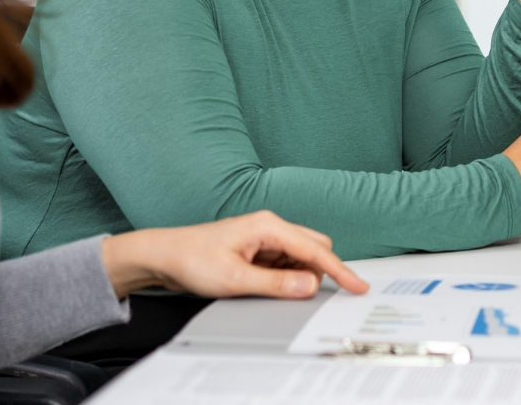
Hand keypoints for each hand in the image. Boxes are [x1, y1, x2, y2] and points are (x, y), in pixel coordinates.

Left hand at [100, 211, 369, 299]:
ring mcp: (265, 237)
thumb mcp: (235, 279)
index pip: (316, 249)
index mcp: (269, 226)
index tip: (357, 286)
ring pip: (301, 257)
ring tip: (260, 286)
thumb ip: (276, 284)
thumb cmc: (192, 259)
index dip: (340, 270)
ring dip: (295, 276)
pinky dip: (284, 276)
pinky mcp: (259, 249)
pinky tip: (260, 284)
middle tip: (296, 294)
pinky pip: (285, 263)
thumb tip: (310, 286)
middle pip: (315, 248)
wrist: (164, 256)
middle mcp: (271, 227)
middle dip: (316, 272)